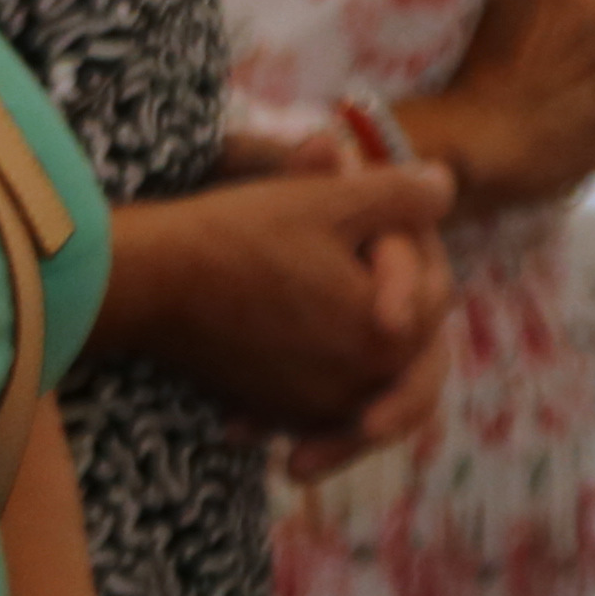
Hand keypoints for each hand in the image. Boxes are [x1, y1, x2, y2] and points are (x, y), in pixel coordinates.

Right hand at [106, 166, 459, 436]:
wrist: (146, 281)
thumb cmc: (236, 233)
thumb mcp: (325, 200)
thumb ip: (399, 194)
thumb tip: (447, 183)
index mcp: (389, 334)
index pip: (431, 291)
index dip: (417, 246)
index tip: (394, 218)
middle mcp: (362, 383)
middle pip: (414, 353)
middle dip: (410, 311)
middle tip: (404, 288)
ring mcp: (317, 405)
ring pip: (372, 390)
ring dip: (378, 366)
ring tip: (368, 325)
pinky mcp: (276, 412)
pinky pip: (321, 412)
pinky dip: (326, 394)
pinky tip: (325, 353)